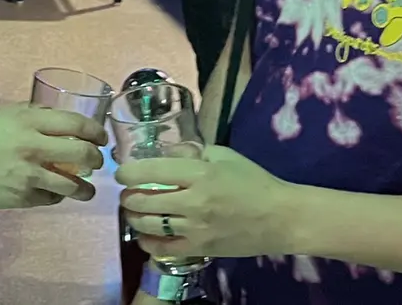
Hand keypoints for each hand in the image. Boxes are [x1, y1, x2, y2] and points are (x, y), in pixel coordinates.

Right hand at [0, 103, 105, 209]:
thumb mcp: (9, 114)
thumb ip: (37, 115)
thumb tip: (62, 122)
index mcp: (31, 122)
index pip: (77, 124)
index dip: (95, 132)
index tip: (101, 138)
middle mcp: (35, 148)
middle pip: (82, 154)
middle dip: (96, 159)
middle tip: (96, 161)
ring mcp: (30, 175)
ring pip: (72, 185)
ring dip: (85, 188)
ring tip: (87, 189)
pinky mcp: (23, 197)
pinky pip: (51, 198)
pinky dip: (57, 195)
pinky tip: (56, 192)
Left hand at [117, 144, 298, 258]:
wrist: (280, 218)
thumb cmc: (254, 181)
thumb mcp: (224, 155)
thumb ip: (191, 152)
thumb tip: (166, 152)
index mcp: (199, 175)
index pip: (150, 172)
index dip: (128, 172)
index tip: (122, 172)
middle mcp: (193, 203)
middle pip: (142, 200)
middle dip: (127, 195)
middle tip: (127, 192)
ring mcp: (195, 229)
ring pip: (148, 224)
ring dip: (133, 216)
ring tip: (133, 211)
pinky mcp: (199, 249)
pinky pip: (162, 249)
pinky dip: (147, 242)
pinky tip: (145, 234)